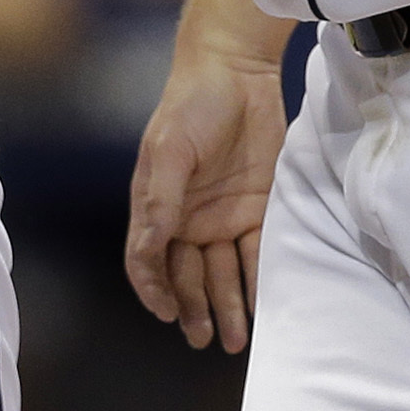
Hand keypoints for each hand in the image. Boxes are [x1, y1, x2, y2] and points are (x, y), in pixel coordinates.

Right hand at [126, 35, 287, 351]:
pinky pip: (256, 253)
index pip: (147, 260)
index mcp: (156, 206)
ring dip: (227, 306)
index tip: (165, 314)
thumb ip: (162, 201)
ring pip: (222, 273)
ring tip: (235, 340)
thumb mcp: (171, 151)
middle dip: (194, 309)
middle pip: (187, 275)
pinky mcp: (256, 207)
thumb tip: (149, 248)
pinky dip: (257, 281)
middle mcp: (187, 218)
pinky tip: (262, 306)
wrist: (236, 70)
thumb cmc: (191, 106)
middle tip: (205, 340)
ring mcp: (222, 215)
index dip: (153, 289)